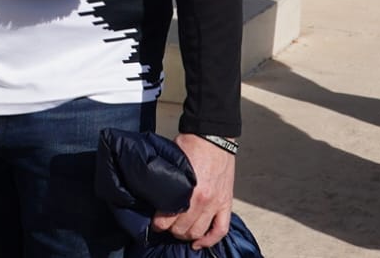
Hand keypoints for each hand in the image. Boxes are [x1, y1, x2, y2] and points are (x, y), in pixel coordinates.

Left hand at [153, 134, 234, 248]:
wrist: (214, 135)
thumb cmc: (191, 144)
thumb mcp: (173, 161)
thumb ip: (167, 180)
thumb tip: (153, 192)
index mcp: (188, 190)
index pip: (168, 218)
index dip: (158, 224)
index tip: (154, 222)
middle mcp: (203, 200)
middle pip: (183, 229)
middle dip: (171, 230)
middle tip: (165, 225)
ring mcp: (216, 203)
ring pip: (199, 232)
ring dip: (187, 235)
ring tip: (179, 231)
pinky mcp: (226, 202)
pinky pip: (221, 230)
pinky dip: (210, 240)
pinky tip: (199, 244)